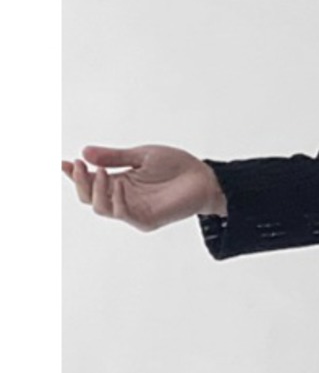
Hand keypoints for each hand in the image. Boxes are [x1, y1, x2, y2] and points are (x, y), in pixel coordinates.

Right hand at [61, 145, 226, 229]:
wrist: (202, 178)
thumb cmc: (175, 166)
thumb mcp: (140, 156)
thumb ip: (114, 156)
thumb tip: (85, 153)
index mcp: (119, 182)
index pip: (90, 182)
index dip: (74, 174)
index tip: (62, 163)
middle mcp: (123, 198)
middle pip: (89, 198)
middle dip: (80, 182)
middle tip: (80, 164)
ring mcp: (134, 211)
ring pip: (101, 208)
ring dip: (96, 190)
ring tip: (100, 171)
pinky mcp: (146, 220)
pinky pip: (122, 214)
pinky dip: (116, 200)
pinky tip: (118, 184)